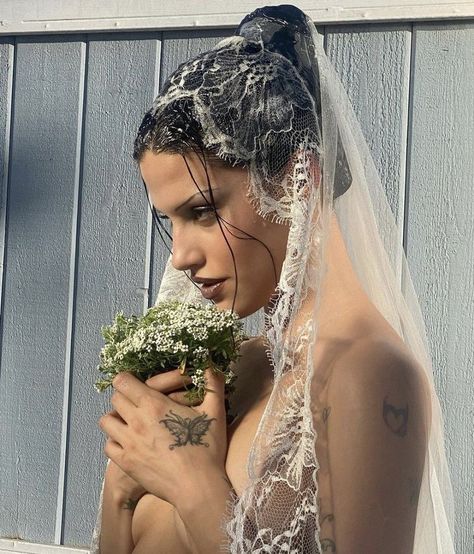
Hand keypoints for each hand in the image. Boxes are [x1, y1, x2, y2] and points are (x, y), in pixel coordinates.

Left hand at [99, 368, 227, 507]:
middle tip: (139, 401)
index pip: (123, 381)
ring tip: (130, 421)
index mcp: (154, 404)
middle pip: (115, 398)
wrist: (197, 486)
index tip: (138, 383)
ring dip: (116, 417)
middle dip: (125, 396)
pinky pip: (108, 446)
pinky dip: (115, 441)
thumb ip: (213, 384)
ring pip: (106, 421)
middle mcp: (136, 421)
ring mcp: (128, 443)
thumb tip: (212, 366)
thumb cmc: (206, 447)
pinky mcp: (125, 463)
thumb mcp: (214, 412)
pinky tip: (129, 443)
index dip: (129, 379)